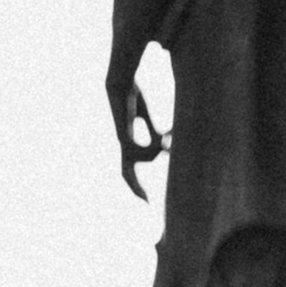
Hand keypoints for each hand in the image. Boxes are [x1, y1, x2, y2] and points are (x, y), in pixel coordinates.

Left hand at [108, 73, 167, 196]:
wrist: (120, 84)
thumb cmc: (132, 98)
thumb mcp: (146, 118)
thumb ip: (154, 134)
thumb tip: (165, 149)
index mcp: (127, 144)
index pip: (129, 168)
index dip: (137, 182)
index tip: (146, 197)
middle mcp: (123, 145)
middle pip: (125, 174)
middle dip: (135, 188)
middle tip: (146, 203)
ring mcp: (122, 142)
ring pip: (137, 161)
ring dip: (154, 154)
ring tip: (165, 144)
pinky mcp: (123, 136)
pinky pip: (137, 152)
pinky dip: (150, 150)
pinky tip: (159, 146)